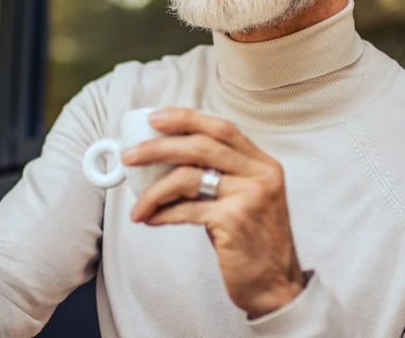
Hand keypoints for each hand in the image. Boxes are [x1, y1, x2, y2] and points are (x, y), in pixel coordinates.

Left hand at [121, 108, 305, 318]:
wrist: (275, 287)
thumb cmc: (252, 243)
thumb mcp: (246, 200)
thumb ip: (221, 177)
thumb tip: (169, 162)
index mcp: (264, 164)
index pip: (221, 128)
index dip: (186, 118)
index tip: (155, 117)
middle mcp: (261, 175)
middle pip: (200, 146)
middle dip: (157, 148)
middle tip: (130, 156)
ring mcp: (249, 197)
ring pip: (187, 177)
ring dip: (153, 191)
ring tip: (138, 205)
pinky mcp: (234, 221)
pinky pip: (186, 209)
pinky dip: (162, 213)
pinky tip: (150, 218)